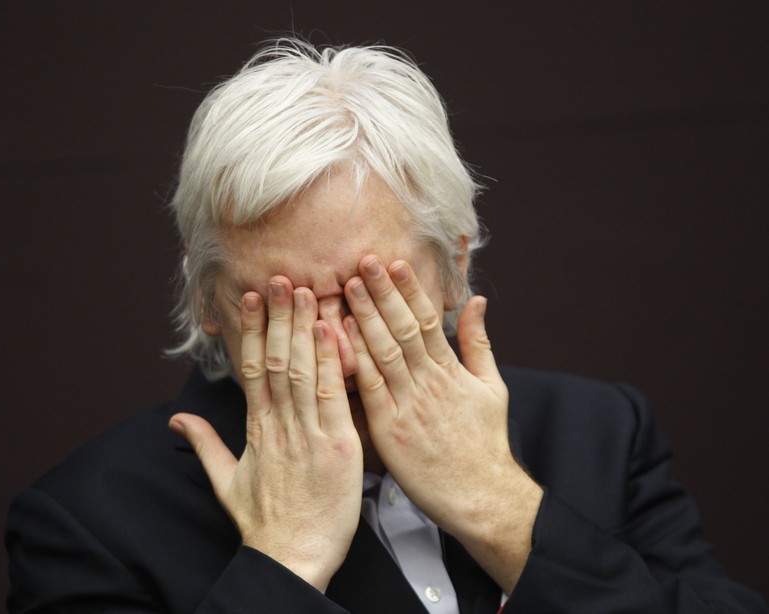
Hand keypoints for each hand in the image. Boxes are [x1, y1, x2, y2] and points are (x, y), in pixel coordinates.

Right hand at [169, 278, 362, 591]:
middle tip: (279, 278)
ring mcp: (309, 433)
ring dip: (302, 328)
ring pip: (302, 370)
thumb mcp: (225, 482)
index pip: (250, 369)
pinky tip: (331, 331)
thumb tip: (175, 421)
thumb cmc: (264, 523)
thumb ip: (204, 445)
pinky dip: (331, 362)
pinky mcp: (339, 446)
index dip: (250, 331)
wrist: (292, 559)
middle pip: (275, 360)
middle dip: (277, 317)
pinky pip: (334, 396)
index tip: (251, 299)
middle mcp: (280, 424)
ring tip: (304, 291)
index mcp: (256, 429)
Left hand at [343, 256, 542, 592]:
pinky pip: (370, 388)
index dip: (409, 289)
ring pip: (384, 352)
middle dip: (382, 293)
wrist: (480, 494)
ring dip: (365, 317)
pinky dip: (356, 360)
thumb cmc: (484, 442)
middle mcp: (429, 382)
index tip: (394, 262)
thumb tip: (476, 301)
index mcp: (451, 370)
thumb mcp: (492, 387)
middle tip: (363, 261)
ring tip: (348, 287)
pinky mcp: (390, 430)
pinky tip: (339, 337)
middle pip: (402, 328)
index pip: (426, 319)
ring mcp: (409, 405)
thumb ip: (478, 342)